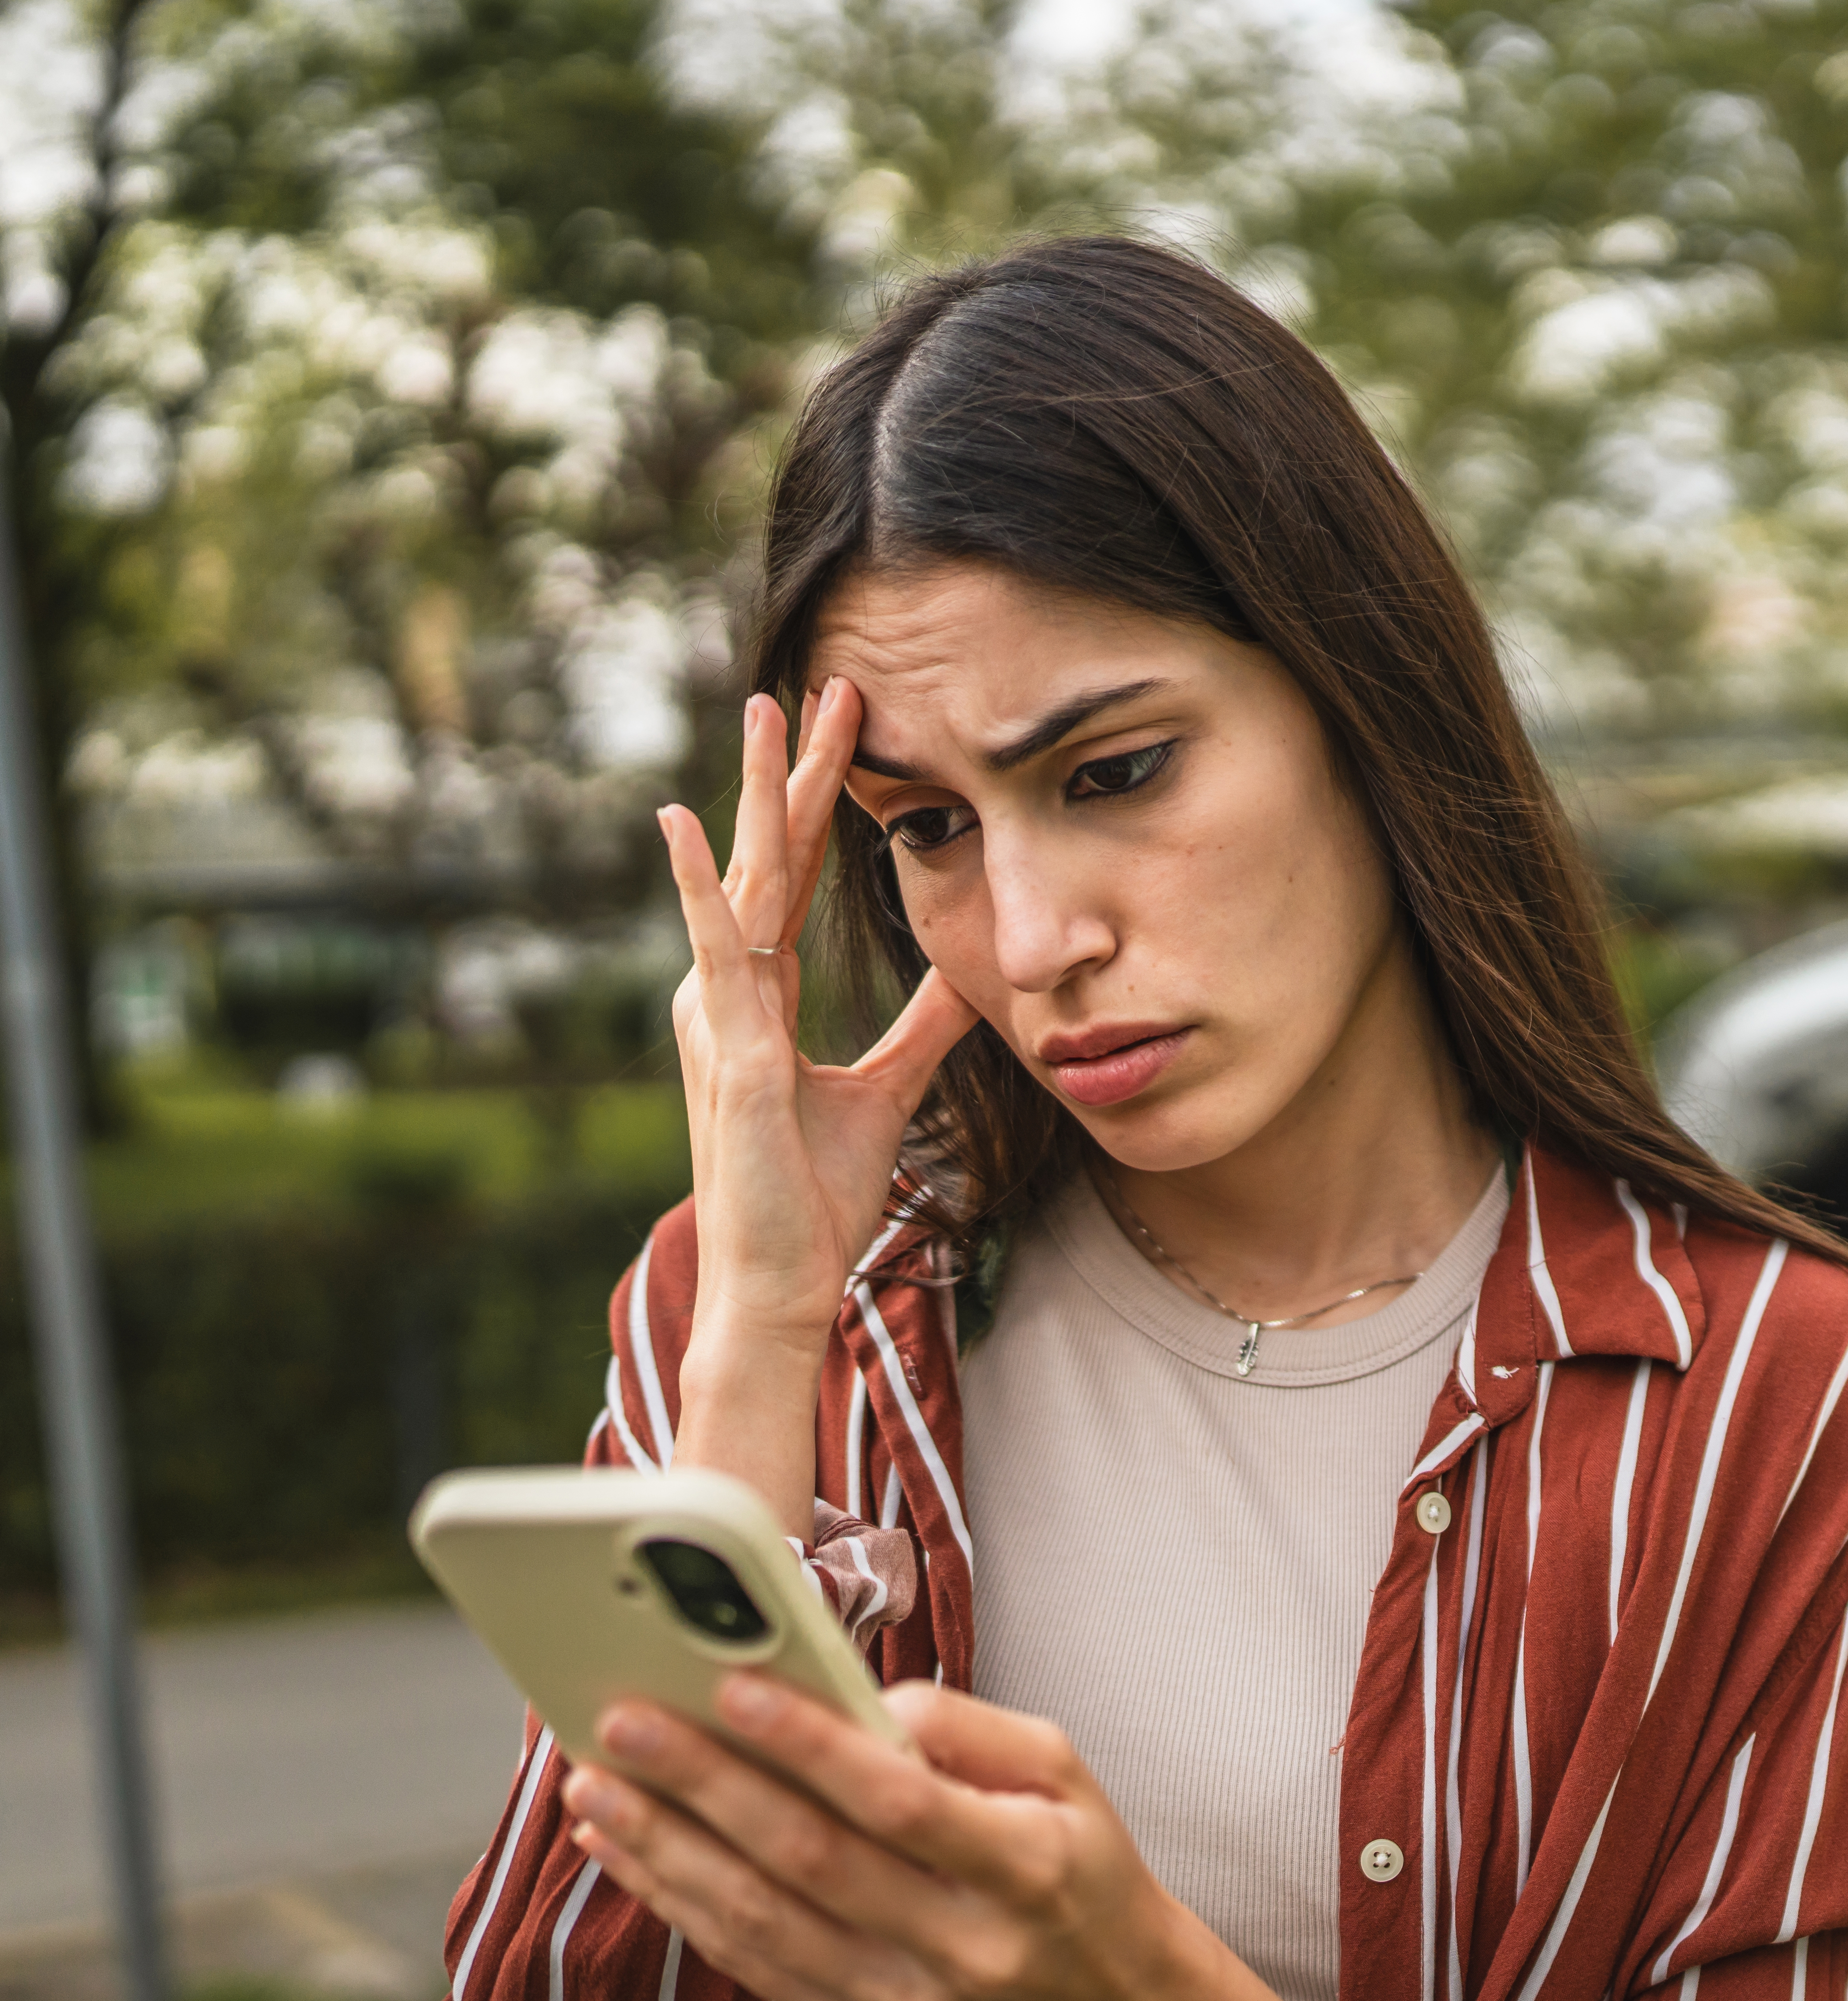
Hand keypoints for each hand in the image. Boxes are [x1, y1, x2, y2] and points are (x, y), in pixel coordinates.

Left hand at [560, 1677, 1198, 2000]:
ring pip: (762, 1922)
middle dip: (706, 1787)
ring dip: (667, 1850)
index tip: (732, 1688)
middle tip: (624, 1725)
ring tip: (596, 1787)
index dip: (812, 1747)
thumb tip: (860, 1705)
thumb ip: (968, 1728)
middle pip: (811, 1862)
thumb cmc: (1079, 1860)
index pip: (900, 1805)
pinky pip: (755, 1966)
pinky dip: (681, 1906)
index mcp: (1025, 1869)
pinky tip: (629, 1853)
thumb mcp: (1065, 1771)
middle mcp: (964, 1950)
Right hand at [660, 683, 978, 1520]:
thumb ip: (921, 1030)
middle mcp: (729, 994)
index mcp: (759, 1001)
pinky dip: (703, 885)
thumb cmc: (816, 1195)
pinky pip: (716, 949)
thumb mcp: (887, 1091)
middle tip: (818, 686)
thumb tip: (970, 974)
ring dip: (755, 796)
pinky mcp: (729, 1049)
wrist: (783, 1276)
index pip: (797, 883)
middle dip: (794, 775)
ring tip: (765, 714)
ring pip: (745, 882)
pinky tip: (686, 822)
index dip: (823, 810)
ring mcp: (721, 1016)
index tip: (852, 739)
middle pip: (771, 861)